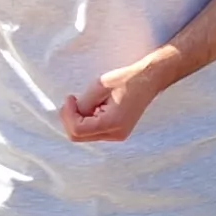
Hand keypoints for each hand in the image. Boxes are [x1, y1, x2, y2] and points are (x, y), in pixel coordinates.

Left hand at [60, 52, 178, 142]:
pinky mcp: (117, 132)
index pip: (78, 130)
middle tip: (72, 100)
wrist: (148, 80)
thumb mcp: (100, 86)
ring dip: (77, 120)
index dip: (67, 114)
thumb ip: (83, 103)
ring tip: (85, 101)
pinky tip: (93, 106)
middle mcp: (115, 134)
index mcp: (112, 123)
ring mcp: (117, 135)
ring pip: (84, 135)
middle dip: (70, 118)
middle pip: (79, 136)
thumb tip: (69, 114)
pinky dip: (86, 121)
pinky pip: (93, 132)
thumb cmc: (127, 79)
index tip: (71, 97)